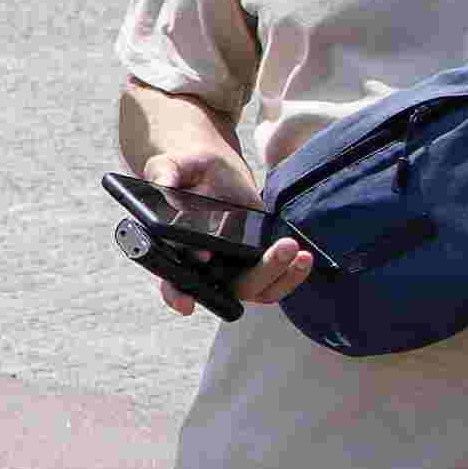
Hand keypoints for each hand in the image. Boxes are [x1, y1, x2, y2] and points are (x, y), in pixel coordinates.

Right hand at [145, 157, 319, 321]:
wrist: (212, 171)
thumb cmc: (186, 172)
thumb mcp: (170, 166)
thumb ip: (163, 174)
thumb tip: (165, 185)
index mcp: (173, 251)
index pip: (170, 282)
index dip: (178, 294)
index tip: (188, 303)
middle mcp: (202, 268)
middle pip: (226, 288)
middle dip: (256, 274)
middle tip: (278, 249)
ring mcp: (231, 268)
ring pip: (254, 289)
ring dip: (278, 275)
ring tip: (296, 251)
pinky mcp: (254, 261)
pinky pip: (274, 281)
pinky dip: (292, 274)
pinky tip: (304, 256)